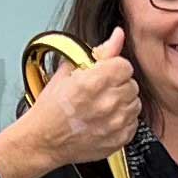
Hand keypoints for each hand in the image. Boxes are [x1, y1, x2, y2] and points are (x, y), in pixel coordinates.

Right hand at [0, 29, 139, 177]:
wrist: (42, 141)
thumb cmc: (50, 109)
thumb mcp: (68, 72)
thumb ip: (100, 52)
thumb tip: (117, 36)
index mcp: (93, 83)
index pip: (125, 65)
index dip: (114, 67)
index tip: (105, 73)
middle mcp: (107, 103)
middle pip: (131, 84)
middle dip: (117, 84)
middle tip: (100, 91)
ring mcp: (115, 124)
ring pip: (135, 103)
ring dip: (122, 102)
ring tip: (102, 106)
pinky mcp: (118, 139)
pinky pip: (133, 123)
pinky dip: (123, 120)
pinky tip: (106, 119)